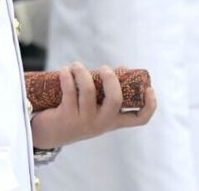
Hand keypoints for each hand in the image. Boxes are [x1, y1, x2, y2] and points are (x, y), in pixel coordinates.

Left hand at [30, 63, 156, 148]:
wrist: (48, 133)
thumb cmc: (76, 112)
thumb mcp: (95, 105)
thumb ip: (107, 89)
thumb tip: (122, 68)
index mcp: (113, 120)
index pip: (139, 119)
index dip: (150, 105)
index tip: (149, 89)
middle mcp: (101, 123)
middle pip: (115, 99)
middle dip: (110, 77)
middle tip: (103, 68)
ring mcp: (84, 121)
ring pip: (88, 90)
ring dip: (81, 71)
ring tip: (75, 65)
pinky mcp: (67, 117)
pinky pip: (69, 89)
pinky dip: (67, 75)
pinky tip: (64, 71)